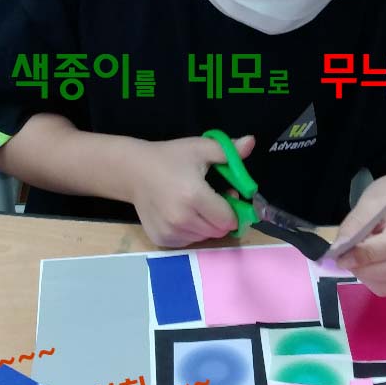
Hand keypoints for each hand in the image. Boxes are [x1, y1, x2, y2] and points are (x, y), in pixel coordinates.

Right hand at [129, 135, 255, 247]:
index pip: (229, 219)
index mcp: (194, 196)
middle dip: (222, 217)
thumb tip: (251, 142)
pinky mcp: (162, 240)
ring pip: (204, 237)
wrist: (134, 171)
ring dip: (207, 226)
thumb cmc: (170, 158)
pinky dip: (192, 232)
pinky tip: (183, 215)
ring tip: (196, 206)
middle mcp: (182, 219)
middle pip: (219, 231)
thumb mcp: (200, 148)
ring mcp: (170, 232)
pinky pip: (189, 242)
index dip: (234, 209)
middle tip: (212, 200)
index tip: (229, 196)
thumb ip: (228, 150)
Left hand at [332, 173, 385, 296]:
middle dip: (363, 269)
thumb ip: (355, 224)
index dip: (362, 255)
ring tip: (356, 261)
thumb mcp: (371, 200)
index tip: (340, 257)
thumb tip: (339, 249)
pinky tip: (368, 267)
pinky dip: (377, 282)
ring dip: (368, 277)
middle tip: (343, 260)